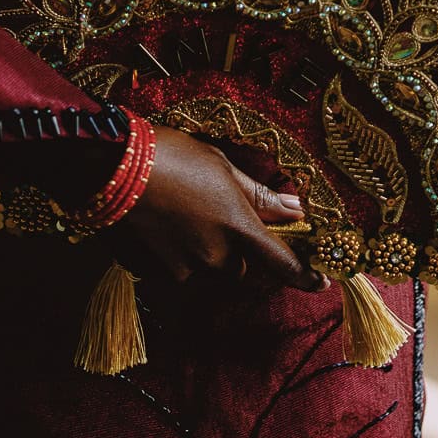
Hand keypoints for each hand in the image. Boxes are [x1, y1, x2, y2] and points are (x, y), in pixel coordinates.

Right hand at [112, 125, 324, 295]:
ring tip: (187, 213)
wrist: (115, 167)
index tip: (322, 282)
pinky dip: (182, 254)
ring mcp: (189, 266)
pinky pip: (185, 270)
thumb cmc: (173, 155)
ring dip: (208, 251)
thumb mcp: (221, 165)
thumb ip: (259, 194)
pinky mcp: (163, 271)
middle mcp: (217, 254)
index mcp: (238, 225)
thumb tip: (295, 209)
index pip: (282, 262)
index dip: (305, 275)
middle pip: (242, 267)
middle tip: (218, 216)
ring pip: (212, 269)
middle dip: (237, 249)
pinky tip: (168, 225)